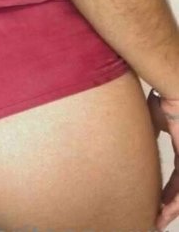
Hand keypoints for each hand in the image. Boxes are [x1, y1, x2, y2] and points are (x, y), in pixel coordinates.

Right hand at [147, 90, 178, 230]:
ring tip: (159, 219)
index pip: (178, 171)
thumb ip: (150, 128)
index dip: (170, 186)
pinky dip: (175, 202)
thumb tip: (136, 137)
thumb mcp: (153, 117)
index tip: (159, 197)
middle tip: (158, 215)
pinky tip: (165, 211)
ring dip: (172, 207)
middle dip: (170, 201)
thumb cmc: (163, 98)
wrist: (174, 91)